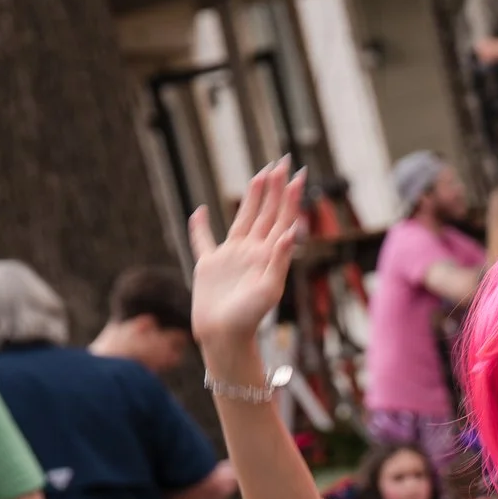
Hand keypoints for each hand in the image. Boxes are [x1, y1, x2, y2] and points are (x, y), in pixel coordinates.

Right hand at [188, 161, 303, 352]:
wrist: (225, 338)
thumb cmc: (249, 318)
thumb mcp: (269, 288)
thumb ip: (279, 259)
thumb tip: (291, 231)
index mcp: (268, 254)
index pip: (282, 217)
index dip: (290, 195)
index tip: (298, 171)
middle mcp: (251, 251)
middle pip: (266, 212)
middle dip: (275, 187)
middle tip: (283, 160)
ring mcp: (230, 257)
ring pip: (242, 218)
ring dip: (251, 197)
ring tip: (259, 174)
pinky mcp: (208, 266)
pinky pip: (202, 241)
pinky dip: (199, 226)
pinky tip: (199, 211)